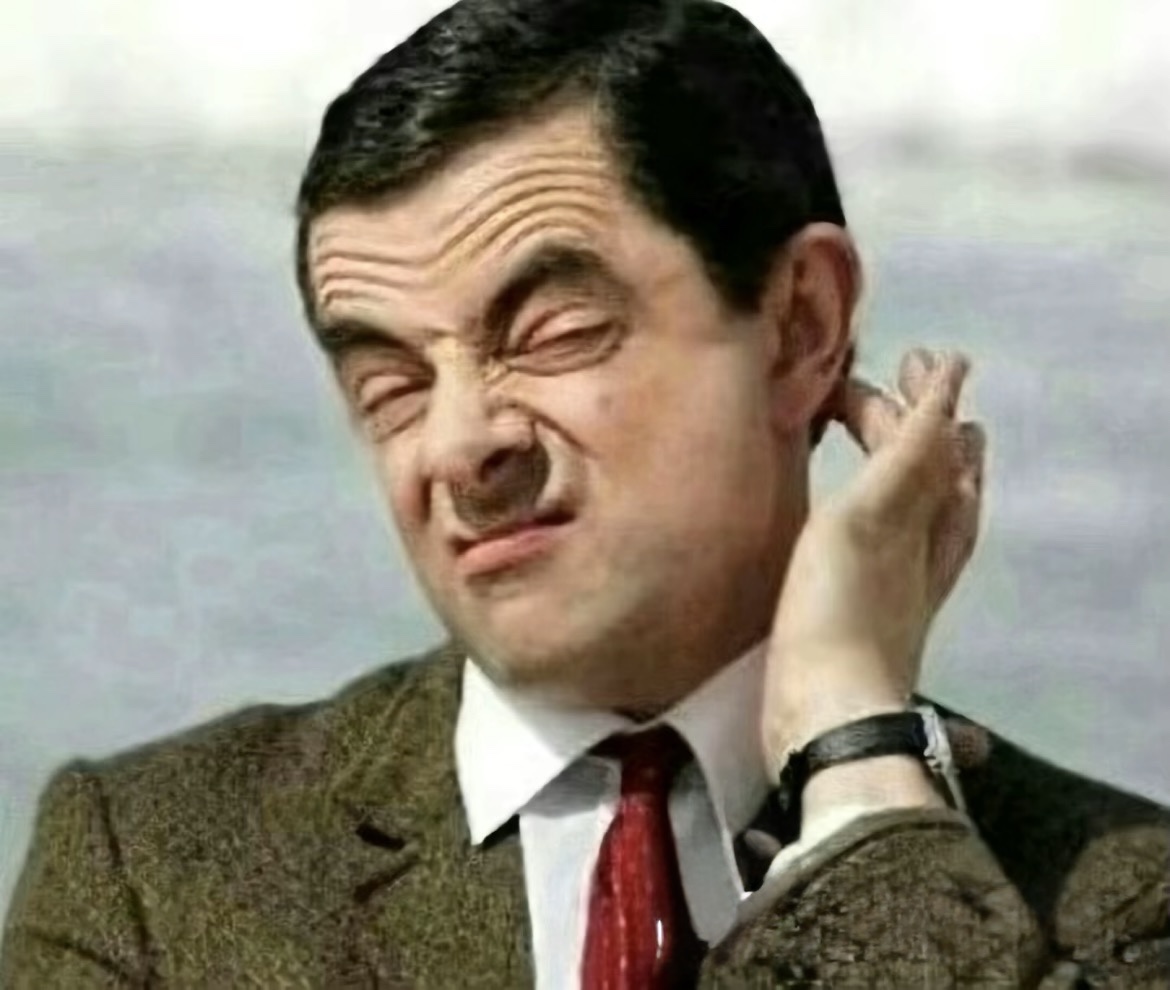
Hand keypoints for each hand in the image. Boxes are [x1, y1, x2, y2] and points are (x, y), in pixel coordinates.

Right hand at [761, 349, 985, 775]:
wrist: (827, 711)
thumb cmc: (840, 612)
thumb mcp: (873, 518)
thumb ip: (909, 454)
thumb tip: (954, 395)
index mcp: (924, 514)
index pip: (931, 436)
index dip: (927, 395)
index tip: (915, 355)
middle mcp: (921, 542)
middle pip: (924, 466)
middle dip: (910, 420)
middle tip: (881, 382)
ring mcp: (894, 576)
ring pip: (908, 502)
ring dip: (899, 460)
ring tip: (884, 436)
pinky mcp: (865, 603)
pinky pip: (879, 534)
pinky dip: (872, 505)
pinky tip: (851, 513)